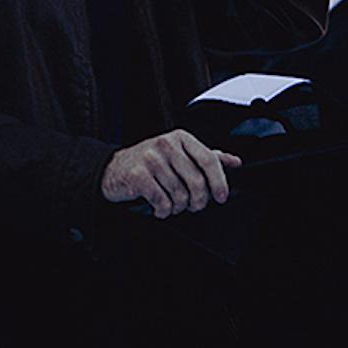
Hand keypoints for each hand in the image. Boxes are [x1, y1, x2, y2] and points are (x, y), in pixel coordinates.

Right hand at [103, 129, 239, 219]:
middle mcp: (166, 144)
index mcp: (180, 137)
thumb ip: (207, 156)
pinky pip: (162, 201)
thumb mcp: (180, 153)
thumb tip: (234, 162)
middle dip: (198, 201)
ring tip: (172, 205)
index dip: (219, 181)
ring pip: (180, 194)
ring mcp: (151, 159)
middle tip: (193, 206)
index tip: (222, 196)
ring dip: (178, 207)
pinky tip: (159, 208)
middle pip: (196, 181)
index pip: (208, 159)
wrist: (113, 169)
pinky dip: (163, 210)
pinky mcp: (138, 175)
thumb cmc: (150, 162)